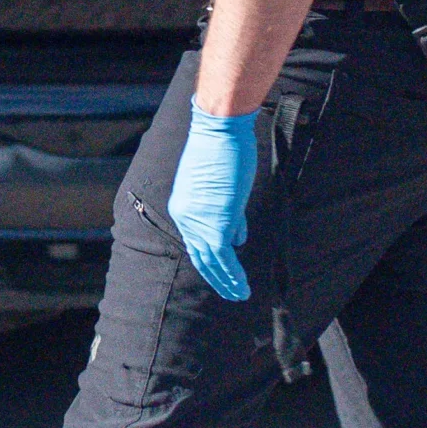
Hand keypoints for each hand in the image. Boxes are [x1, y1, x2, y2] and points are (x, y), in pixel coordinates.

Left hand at [165, 103, 256, 300]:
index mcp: (182, 208)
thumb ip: (228, 214)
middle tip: (231, 293)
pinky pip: (224, 258)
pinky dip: (234, 276)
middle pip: (200, 257)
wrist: (219, 131)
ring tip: (240, 296)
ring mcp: (199, 223)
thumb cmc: (222, 148)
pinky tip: (244, 287)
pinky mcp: (216, 225)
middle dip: (216, 278)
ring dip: (228, 283)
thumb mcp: (221, 184)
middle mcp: (186, 219)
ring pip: (212, 263)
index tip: (224, 271)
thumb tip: (238, 239)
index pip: (196, 242)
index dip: (211, 260)